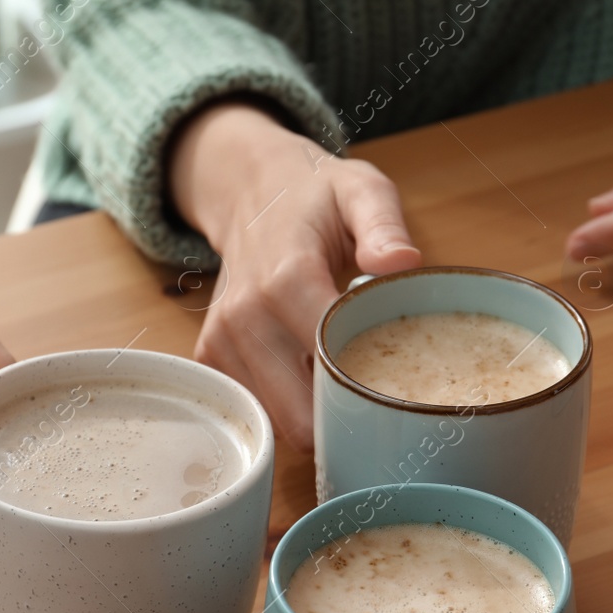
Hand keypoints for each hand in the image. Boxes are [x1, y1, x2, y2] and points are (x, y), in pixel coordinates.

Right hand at [169, 103, 422, 449]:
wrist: (249, 192)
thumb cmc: (314, 197)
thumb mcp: (360, 190)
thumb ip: (383, 224)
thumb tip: (401, 261)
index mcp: (286, 279)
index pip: (330, 365)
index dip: (369, 386)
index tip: (401, 382)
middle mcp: (245, 317)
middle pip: (301, 414)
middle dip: (343, 416)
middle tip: (376, 397)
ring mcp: (222, 340)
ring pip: (279, 422)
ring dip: (315, 416)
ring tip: (341, 382)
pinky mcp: (210, 356)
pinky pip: (256, 409)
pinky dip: (286, 407)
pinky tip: (308, 378)